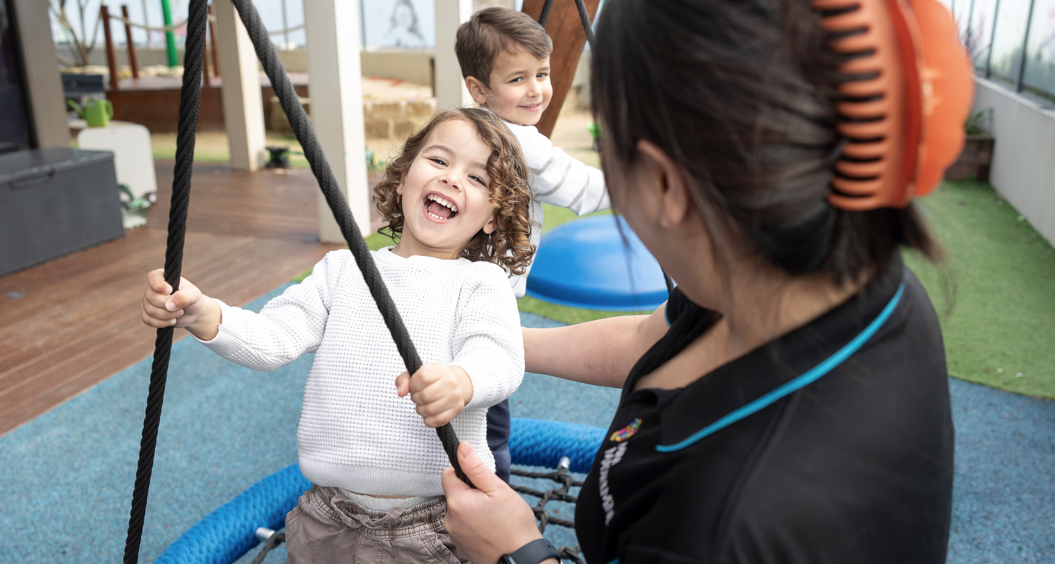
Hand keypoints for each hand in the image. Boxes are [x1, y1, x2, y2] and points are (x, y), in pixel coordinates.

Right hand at [141, 268, 219, 339]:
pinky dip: (161, 323)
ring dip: (166, 316)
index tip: (170, 291)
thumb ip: (183, 297)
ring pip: (149, 310)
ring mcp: (149, 301)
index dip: (159, 285)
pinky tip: (172, 321)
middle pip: (150, 297)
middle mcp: (153, 288)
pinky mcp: (148, 313)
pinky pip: (147, 319)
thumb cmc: (193, 299)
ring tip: (179, 314)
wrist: (193, 313)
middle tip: (181, 309)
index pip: (153, 277)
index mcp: (164, 278)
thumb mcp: (194, 295)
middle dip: (167, 306)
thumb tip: (168, 305)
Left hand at [395, 363, 472, 427]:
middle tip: (418, 396)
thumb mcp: (416, 374)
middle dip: (416, 398)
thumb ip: (403, 380)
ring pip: (430, 410)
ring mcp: (455, 396)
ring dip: (421, 410)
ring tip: (424, 404)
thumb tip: (401, 392)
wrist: (454, 384)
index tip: (414, 386)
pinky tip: (429, 413)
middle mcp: (450, 382)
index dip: (413, 385)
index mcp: (439, 370)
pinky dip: (428, 420)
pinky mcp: (457, 409)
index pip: (422, 377)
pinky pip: (437, 421)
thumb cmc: (432, 380)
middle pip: (425, 396)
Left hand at [442, 442, 545, 563]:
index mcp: (458, 502)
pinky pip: (463, 527)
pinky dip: (474, 525)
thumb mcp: (498, 489)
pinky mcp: (460, 546)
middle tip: (492, 502)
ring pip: (459, 510)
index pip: (447, 474)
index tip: (481, 482)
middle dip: (471, 493)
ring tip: (493, 518)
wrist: (521, 558)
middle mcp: (450, 519)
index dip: (464, 473)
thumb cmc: (514, 524)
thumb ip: (476, 468)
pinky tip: (490, 530)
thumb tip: (461, 448)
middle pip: (454, 494)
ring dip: (472, 510)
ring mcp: (454, 535)